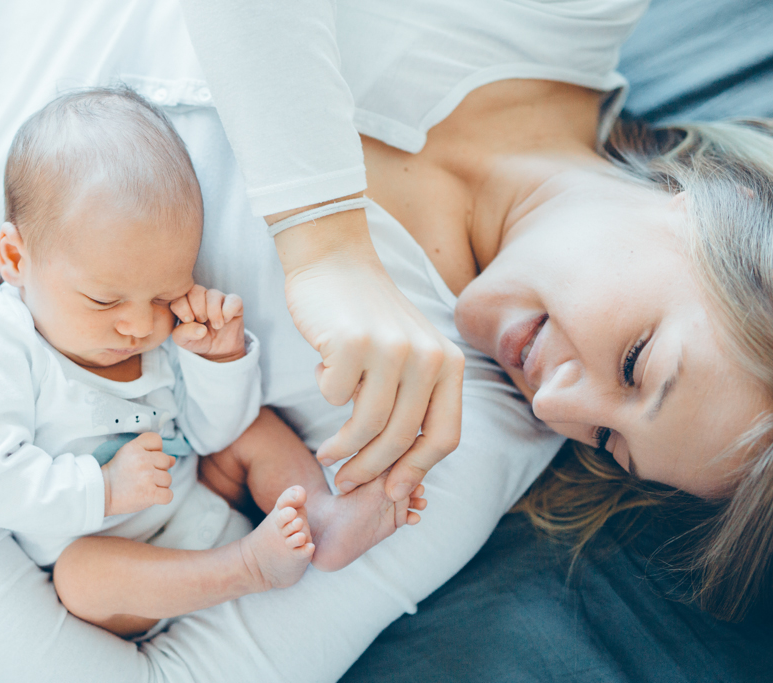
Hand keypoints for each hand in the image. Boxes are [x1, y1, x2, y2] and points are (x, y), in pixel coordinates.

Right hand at [102, 433, 175, 514]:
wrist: (102, 494)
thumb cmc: (115, 475)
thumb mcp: (127, 455)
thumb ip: (150, 452)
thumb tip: (173, 459)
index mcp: (134, 447)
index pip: (157, 440)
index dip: (155, 450)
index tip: (145, 459)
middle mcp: (142, 460)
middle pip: (166, 461)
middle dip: (158, 469)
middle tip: (143, 476)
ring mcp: (147, 477)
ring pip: (168, 479)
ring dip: (160, 484)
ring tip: (144, 486)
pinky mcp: (149, 494)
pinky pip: (169, 495)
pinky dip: (163, 497)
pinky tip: (153, 496)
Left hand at [170, 284, 245, 361]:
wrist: (218, 350)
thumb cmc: (198, 340)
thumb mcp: (184, 341)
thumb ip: (184, 333)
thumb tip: (201, 329)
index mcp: (185, 302)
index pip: (179, 296)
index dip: (182, 307)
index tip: (188, 320)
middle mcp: (201, 296)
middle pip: (196, 290)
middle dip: (198, 308)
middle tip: (201, 321)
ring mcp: (218, 298)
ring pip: (213, 294)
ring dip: (213, 311)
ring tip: (216, 326)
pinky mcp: (234, 303)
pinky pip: (233, 300)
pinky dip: (228, 311)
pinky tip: (225, 321)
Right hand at [271, 202, 464, 500]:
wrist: (334, 259)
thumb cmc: (367, 317)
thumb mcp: (409, 356)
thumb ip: (413, 402)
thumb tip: (397, 472)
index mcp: (450, 364)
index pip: (445, 437)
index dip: (417, 472)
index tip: (391, 492)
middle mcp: (429, 357)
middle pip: (403, 438)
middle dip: (372, 470)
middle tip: (346, 481)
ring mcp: (392, 349)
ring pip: (367, 425)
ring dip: (342, 448)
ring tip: (326, 453)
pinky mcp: (352, 342)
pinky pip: (333, 395)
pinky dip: (324, 391)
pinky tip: (323, 370)